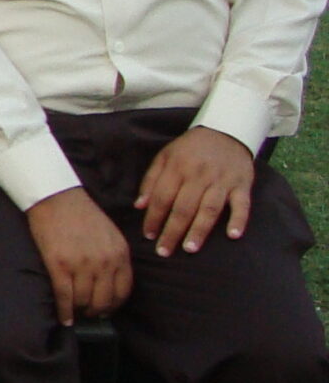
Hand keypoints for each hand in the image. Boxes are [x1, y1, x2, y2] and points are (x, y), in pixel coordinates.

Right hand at [28, 188, 133, 325]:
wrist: (56, 197)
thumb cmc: (81, 214)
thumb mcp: (110, 234)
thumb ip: (114, 257)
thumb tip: (109, 282)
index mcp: (120, 253)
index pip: (123, 290)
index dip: (114, 305)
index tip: (106, 309)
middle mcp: (104, 262)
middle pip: (104, 300)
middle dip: (96, 311)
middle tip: (89, 314)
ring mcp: (81, 264)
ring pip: (84, 301)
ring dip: (79, 311)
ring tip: (75, 313)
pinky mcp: (59, 266)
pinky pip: (65, 296)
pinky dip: (64, 311)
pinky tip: (64, 318)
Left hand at [135, 126, 255, 254]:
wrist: (226, 131)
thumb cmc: (190, 149)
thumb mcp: (165, 157)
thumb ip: (151, 180)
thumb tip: (139, 206)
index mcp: (177, 168)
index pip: (162, 197)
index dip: (153, 218)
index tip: (148, 236)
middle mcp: (199, 175)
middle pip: (184, 207)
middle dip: (172, 231)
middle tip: (164, 251)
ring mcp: (222, 181)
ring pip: (210, 209)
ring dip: (199, 230)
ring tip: (190, 248)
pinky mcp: (242, 184)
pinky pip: (242, 204)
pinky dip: (238, 220)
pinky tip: (232, 235)